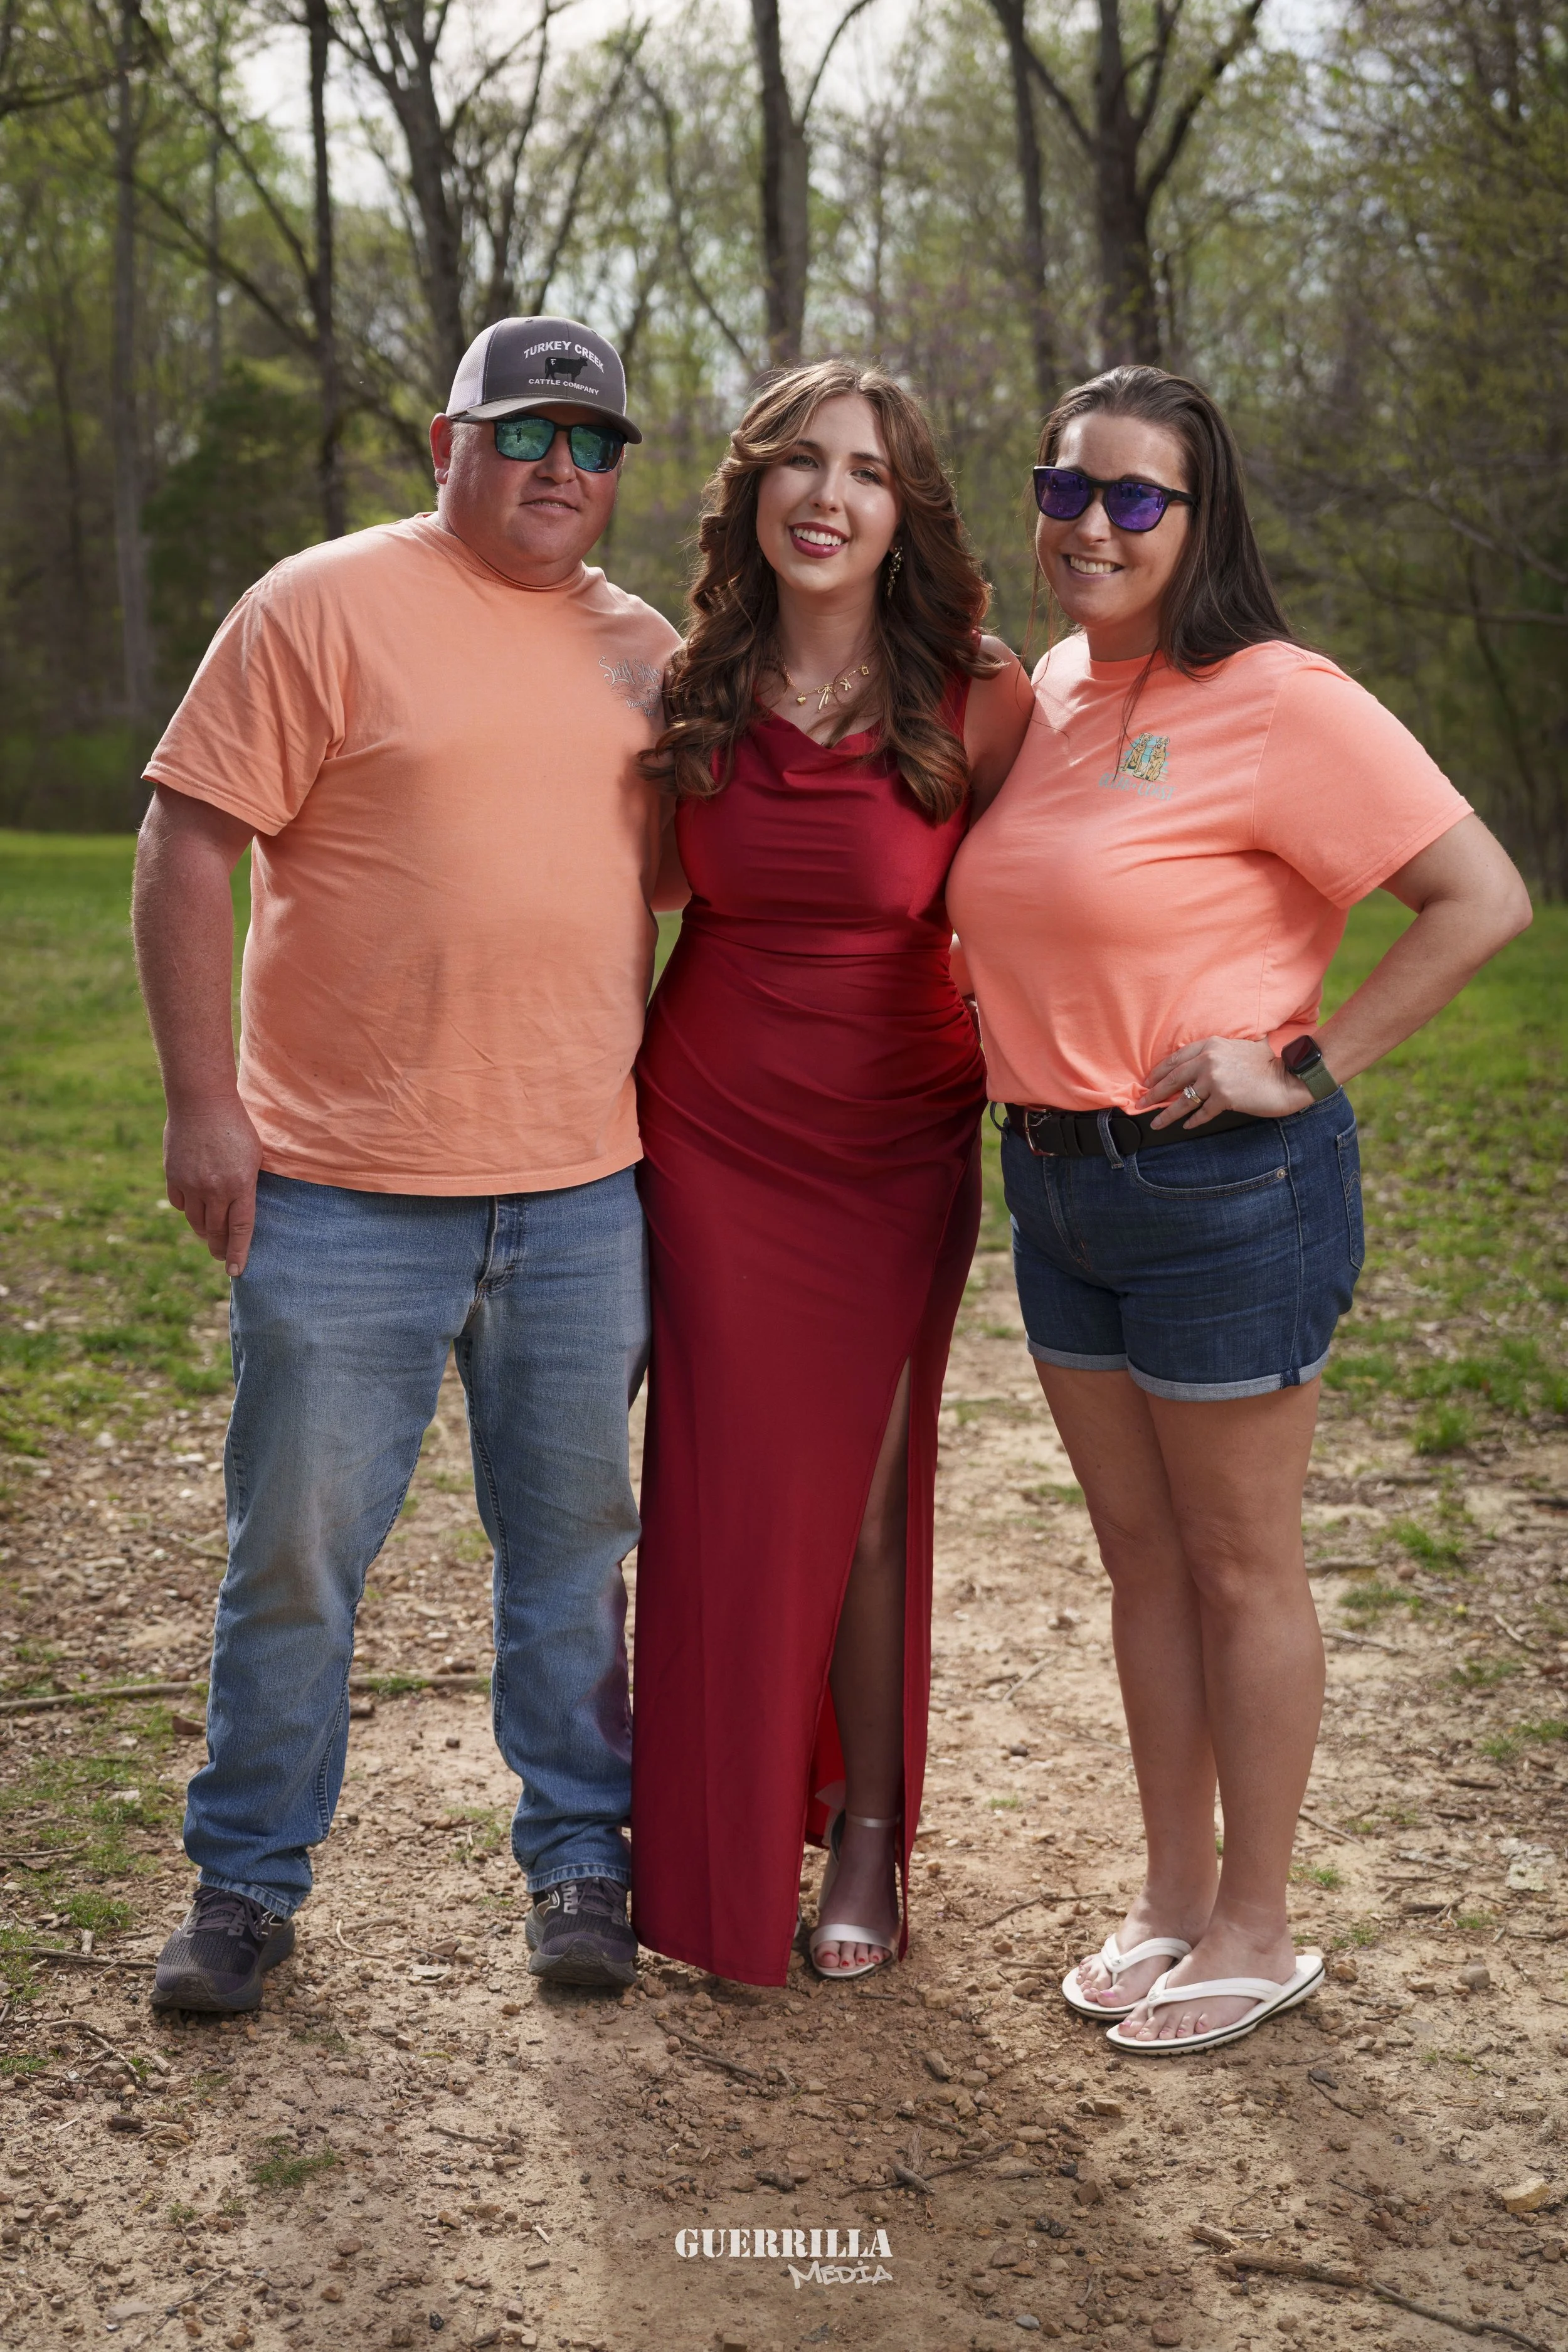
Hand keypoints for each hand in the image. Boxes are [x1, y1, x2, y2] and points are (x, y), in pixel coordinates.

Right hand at [164, 1096, 263, 1276]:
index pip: (240, 1230)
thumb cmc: (235, 1127)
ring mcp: (190, 1185)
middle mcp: (214, 1190)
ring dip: (205, 1231)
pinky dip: (187, 1209)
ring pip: (196, 1221)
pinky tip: (195, 1207)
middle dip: (220, 1248)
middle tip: (223, 1257)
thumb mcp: (253, 1157)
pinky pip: (179, 1204)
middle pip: (216, 1231)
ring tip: (211, 1235)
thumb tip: (243, 1213)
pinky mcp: (173, 1177)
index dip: (238, 1253)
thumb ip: (247, 1186)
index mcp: (240, 1185)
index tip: (236, 1271)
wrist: (201, 1102)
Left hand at [1141, 1036, 1314, 1129]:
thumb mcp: (1239, 1046)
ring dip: (1166, 1114)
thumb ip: (1218, 1050)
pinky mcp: (1224, 1098)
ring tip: (1155, 1123)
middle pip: (1172, 1080)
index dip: (1157, 1072)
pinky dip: (1194, 1121)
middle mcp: (1209, 1060)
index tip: (1146, 1082)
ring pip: (1183, 1100)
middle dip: (1153, 1094)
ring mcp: (1215, 1079)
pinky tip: (1187, 1126)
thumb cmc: (1265, 1063)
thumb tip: (1200, 1060)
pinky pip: (1202, 1113)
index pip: (1175, 1059)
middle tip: (1140, 1104)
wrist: (1287, 1077)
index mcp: (1210, 1045)